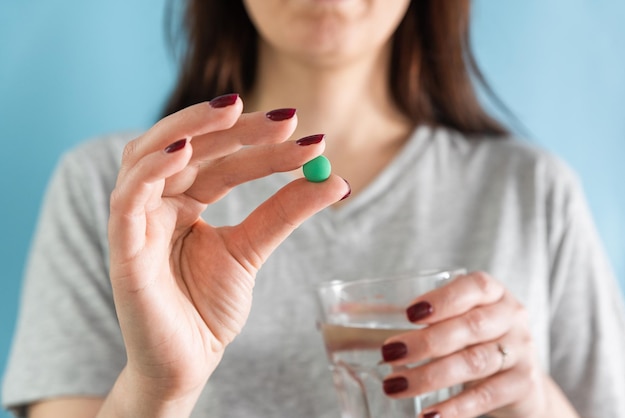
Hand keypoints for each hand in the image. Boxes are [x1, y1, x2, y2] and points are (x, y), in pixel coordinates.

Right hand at [107, 95, 348, 406]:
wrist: (188, 361)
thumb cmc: (209, 307)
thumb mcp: (253, 250)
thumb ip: (285, 212)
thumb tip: (337, 179)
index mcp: (184, 199)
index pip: (223, 160)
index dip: (262, 146)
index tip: (311, 140)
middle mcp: (157, 201)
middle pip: (188, 147)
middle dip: (234, 129)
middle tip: (284, 119)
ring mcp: (136, 220)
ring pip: (149, 155)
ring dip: (190, 128)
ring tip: (235, 111)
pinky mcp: (122, 247)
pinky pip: (128, 198)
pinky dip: (151, 169)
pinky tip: (184, 150)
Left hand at [380, 271, 577, 417]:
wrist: (519, 382)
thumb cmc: (471, 341)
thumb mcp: (450, 321)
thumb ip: (407, 316)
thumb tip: (344, 312)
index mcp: (492, 293)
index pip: (474, 286)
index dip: (443, 299)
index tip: (409, 314)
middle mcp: (511, 317)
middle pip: (471, 327)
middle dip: (426, 342)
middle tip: (388, 353)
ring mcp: (522, 351)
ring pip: (475, 362)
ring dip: (431, 376)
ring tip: (395, 385)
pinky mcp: (524, 385)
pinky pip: (487, 396)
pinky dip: (455, 408)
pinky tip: (429, 415)